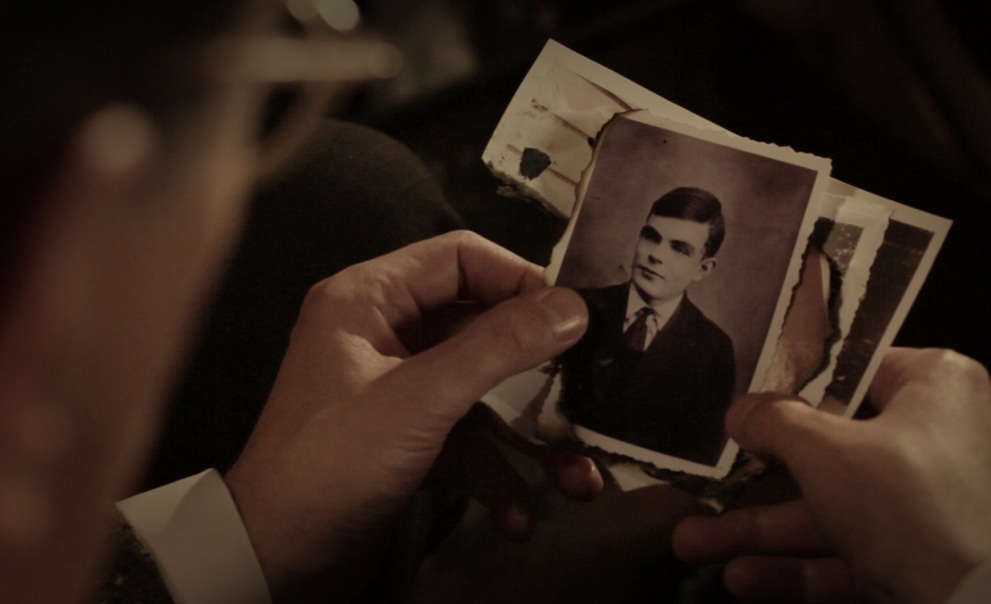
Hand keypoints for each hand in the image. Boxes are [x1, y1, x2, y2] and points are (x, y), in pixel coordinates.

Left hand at [224, 231, 597, 598]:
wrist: (275, 559)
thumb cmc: (329, 464)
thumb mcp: (421, 399)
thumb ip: (498, 347)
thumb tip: (572, 307)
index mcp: (368, 298)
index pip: (460, 259)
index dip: (519, 279)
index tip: (572, 313)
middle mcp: (384, 333)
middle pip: (481, 328)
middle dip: (538, 372)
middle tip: (587, 391)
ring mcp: (399, 388)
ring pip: (483, 392)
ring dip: (529, 438)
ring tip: (576, 477)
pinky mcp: (408, 437)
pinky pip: (467, 439)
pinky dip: (496, 474)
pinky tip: (517, 517)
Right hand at [673, 347, 990, 603]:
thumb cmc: (905, 499)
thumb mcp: (824, 449)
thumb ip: (773, 422)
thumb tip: (738, 409)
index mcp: (937, 388)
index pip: (858, 368)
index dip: (797, 382)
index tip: (748, 397)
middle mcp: (940, 440)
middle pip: (831, 449)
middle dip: (756, 477)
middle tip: (708, 479)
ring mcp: (931, 508)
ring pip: (831, 510)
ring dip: (761, 530)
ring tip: (692, 544)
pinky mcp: (921, 561)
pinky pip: (850, 553)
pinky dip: (798, 565)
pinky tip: (740, 576)